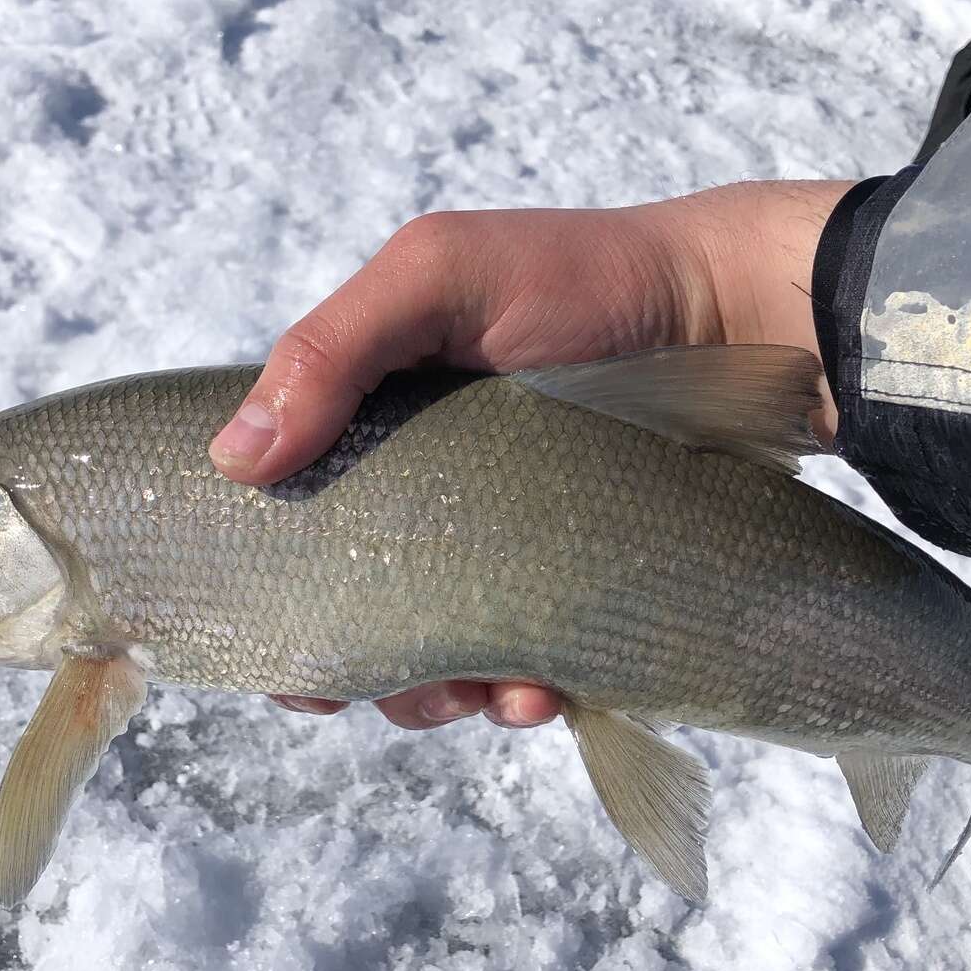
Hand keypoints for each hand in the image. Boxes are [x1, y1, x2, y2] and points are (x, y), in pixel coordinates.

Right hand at [214, 179, 854, 730]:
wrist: (736, 314)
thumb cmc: (583, 278)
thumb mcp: (440, 276)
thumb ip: (332, 349)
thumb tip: (234, 458)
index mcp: (373, 427)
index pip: (292, 521)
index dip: (270, 592)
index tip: (272, 650)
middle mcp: (427, 497)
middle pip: (353, 612)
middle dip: (354, 666)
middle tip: (361, 689)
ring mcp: (501, 552)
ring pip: (432, 661)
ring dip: (435, 694)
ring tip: (480, 686)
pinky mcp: (570, 593)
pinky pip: (523, 673)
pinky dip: (518, 694)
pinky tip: (539, 688)